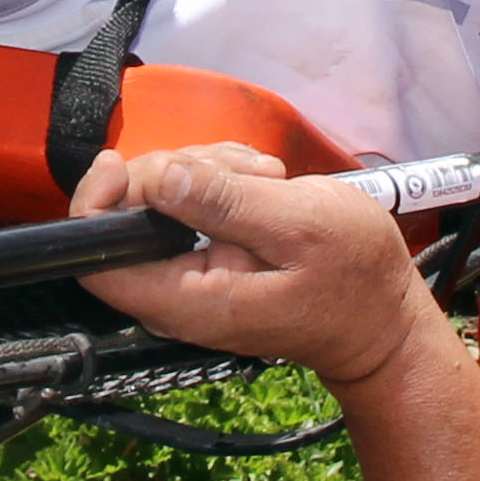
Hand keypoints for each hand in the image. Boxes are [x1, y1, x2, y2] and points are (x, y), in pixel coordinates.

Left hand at [70, 145, 457, 393]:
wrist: (384, 317)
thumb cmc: (355, 279)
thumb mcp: (299, 226)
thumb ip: (225, 202)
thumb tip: (158, 177)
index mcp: (187, 298)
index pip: (95, 260)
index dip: (96, 202)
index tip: (125, 163)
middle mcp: (175, 291)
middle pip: (127, 212)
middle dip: (176, 171)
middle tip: (245, 170)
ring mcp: (190, 271)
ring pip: (160, 196)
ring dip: (208, 170)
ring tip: (267, 180)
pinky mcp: (207, 252)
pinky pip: (188, 202)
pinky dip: (220, 179)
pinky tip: (263, 184)